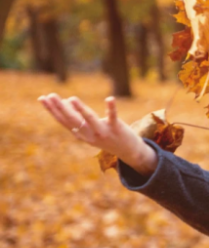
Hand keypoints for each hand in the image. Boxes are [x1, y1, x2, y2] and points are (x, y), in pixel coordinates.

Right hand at [37, 94, 157, 175]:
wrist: (128, 151)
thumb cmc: (107, 137)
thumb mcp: (90, 130)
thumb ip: (78, 119)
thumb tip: (66, 102)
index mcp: (81, 134)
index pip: (63, 121)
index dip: (52, 110)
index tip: (42, 98)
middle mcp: (90, 134)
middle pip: (72, 120)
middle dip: (60, 108)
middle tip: (51, 95)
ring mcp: (103, 132)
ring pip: (90, 120)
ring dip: (80, 109)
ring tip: (71, 98)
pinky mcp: (117, 128)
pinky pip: (113, 117)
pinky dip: (111, 108)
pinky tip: (109, 98)